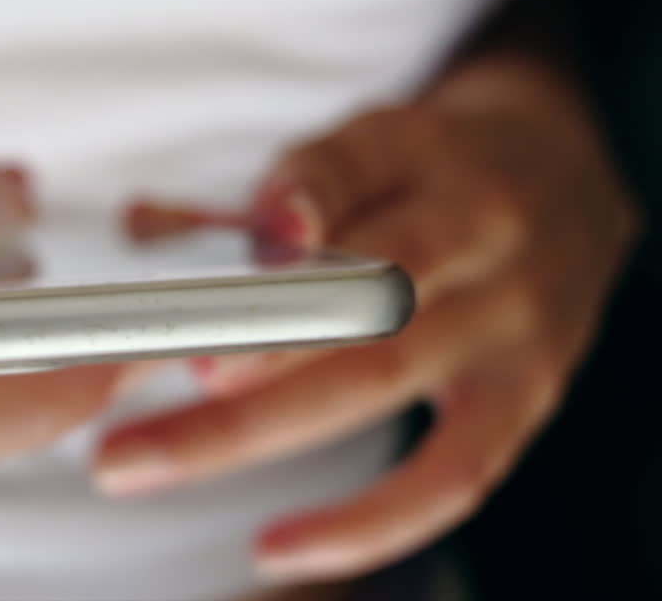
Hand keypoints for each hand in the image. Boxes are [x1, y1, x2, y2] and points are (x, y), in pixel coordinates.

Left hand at [93, 54, 639, 580]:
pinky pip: (451, 477)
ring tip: (142, 458)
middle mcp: (477, 229)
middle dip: (233, 336)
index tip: (181, 246)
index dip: (279, 211)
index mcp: (421, 149)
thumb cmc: (427, 170)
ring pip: (373, 378)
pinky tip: (277, 547)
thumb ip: (265, 192)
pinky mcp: (524, 397)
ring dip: (247, 426)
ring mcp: (508, 320)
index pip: (344, 171)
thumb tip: (145, 235)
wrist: (568, 180)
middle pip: (350, 289)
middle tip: (124, 372)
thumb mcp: (360, 145)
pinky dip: (365, 522)